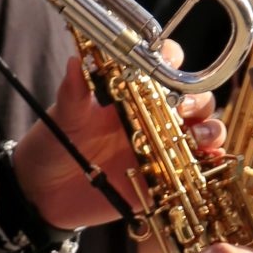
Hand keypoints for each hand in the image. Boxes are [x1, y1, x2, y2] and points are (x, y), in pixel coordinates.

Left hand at [14, 48, 223, 229]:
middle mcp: (151, 118)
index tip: (170, 63)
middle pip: (194, 98)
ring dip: (209, 130)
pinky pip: (197, 170)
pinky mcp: (163, 179)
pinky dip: (210, 164)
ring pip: (202, 131)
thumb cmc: (54, 146)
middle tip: (183, 108)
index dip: (172, 60)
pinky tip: (207, 162)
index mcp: (130, 94)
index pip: (162, 67)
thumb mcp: (63, 119)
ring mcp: (161, 148)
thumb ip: (73, 94)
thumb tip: (75, 62)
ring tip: (197, 138)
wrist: (43, 193)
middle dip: (198, 99)